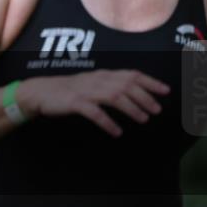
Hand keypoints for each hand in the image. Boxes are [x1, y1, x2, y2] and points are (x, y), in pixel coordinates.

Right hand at [20, 70, 169, 136]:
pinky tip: (116, 132)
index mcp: (102, 74)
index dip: (149, 81)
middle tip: (157, 110)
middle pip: (125, 85)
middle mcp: (96, 80)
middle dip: (144, 97)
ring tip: (143, 119)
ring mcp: (85, 91)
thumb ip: (110, 85)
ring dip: (131, 108)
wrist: (40, 92)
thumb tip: (135, 92)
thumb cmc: (68, 90)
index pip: (130, 74)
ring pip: (113, 97)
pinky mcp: (75, 102)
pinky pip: (94, 113)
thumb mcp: (91, 83)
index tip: (166, 90)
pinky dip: (107, 122)